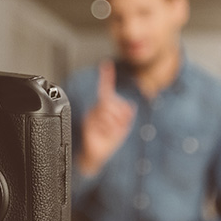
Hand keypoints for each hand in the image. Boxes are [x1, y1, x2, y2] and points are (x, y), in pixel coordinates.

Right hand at [78, 61, 135, 175]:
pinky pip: (103, 122)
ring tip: (110, 133)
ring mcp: (92, 117)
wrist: (96, 156)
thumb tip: (131, 106)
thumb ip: (126, 116)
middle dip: (120, 115)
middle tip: (119, 126)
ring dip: (114, 125)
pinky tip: (104, 134)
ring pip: (108, 112)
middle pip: (111, 102)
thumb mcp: (121, 128)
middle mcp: (97, 109)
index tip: (107, 65)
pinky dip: (108, 130)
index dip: (106, 77)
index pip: (106, 89)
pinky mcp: (88, 125)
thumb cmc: (106, 141)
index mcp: (104, 108)